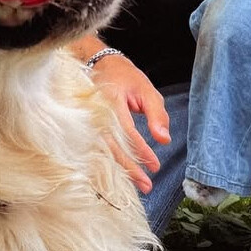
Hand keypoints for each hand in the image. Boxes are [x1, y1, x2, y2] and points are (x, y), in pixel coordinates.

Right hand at [90, 53, 168, 193]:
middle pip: (112, 146)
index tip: (155, 166)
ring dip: (121, 170)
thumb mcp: (147, 91)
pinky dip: (111, 164)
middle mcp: (96, 113)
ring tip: (139, 185)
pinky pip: (97, 149)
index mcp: (111, 102)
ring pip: (103, 151)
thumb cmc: (126, 79)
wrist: (101, 66)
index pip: (127, 131)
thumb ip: (157, 114)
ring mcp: (88, 121)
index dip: (141, 150)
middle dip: (130, 168)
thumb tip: (164, 140)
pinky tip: (122, 176)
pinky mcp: (86, 127)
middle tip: (147, 185)